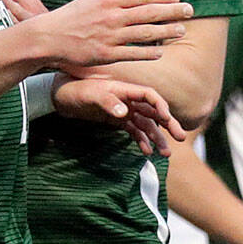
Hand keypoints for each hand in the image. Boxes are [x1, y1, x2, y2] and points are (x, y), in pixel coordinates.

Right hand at [30, 0, 192, 66]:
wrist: (49, 37)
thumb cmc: (72, 15)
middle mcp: (112, 16)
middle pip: (149, 12)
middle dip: (173, 11)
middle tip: (190, 11)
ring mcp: (109, 36)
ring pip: (145, 33)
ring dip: (166, 31)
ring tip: (181, 30)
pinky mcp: (105, 54)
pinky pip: (132, 53)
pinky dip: (148, 52)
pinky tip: (160, 52)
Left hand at [52, 75, 185, 155]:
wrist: (61, 97)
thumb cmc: (75, 90)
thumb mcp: (90, 95)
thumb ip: (107, 102)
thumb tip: (124, 113)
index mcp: (125, 89)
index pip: (149, 95)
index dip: (160, 106)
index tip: (167, 118)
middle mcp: (128, 100)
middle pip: (153, 112)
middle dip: (168, 124)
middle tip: (181, 138)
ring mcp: (124, 111)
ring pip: (146, 125)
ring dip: (157, 138)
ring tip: (166, 154)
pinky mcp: (117, 121)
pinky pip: (134, 132)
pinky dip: (142, 141)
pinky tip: (147, 152)